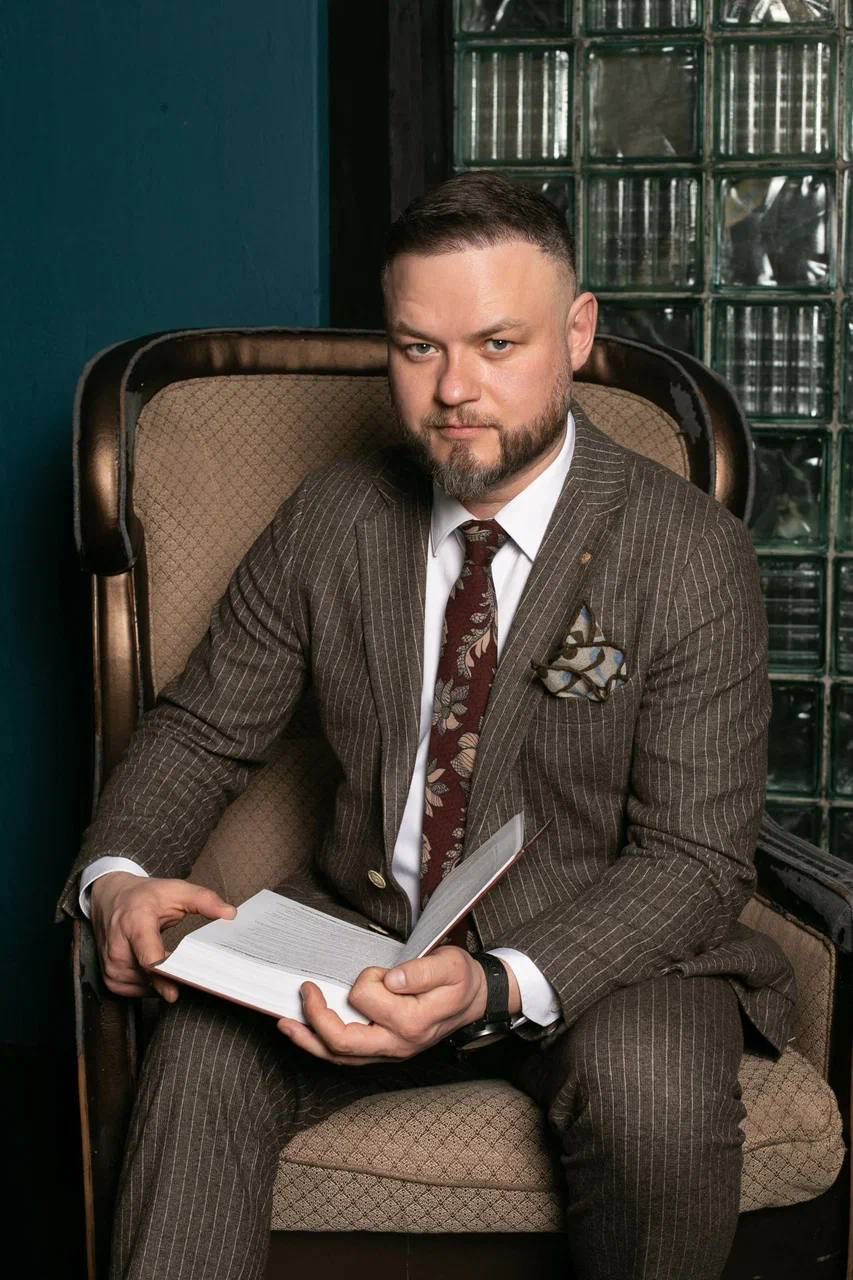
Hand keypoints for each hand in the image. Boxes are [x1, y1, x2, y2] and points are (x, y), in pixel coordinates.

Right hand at [89, 871, 235, 1002]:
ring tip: (177, 966)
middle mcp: (119, 947)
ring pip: (147, 987)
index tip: (179, 990)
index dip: (166, 977)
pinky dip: (152, 985)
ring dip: (164, 982)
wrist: (110, 898)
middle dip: (175, 978)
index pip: (149, 959)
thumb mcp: (175, 890)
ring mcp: (112, 966)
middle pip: (150, 977)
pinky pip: (138, 991)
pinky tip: (161, 972)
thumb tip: (230, 914)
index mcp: (135, 923)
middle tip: (197, 974)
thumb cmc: (143, 896)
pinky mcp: (111, 978)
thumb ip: (204, 900)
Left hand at [277, 946, 516, 1065]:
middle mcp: (398, 1044)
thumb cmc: (460, 980)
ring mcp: (389, 1052)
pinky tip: (305, 1033)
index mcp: (413, 1022)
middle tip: (304, 991)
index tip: (381, 970)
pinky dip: (321, 1046)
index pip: (368, 1000)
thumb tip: (392, 978)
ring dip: (309, 1040)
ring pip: (340, 1056)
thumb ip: (422, 971)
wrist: (474, 1000)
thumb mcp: (451, 965)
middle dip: (316, 1018)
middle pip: (344, 1043)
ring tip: (284, 1024)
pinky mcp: (382, 1051)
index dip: (366, 979)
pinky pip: (346, 1056)